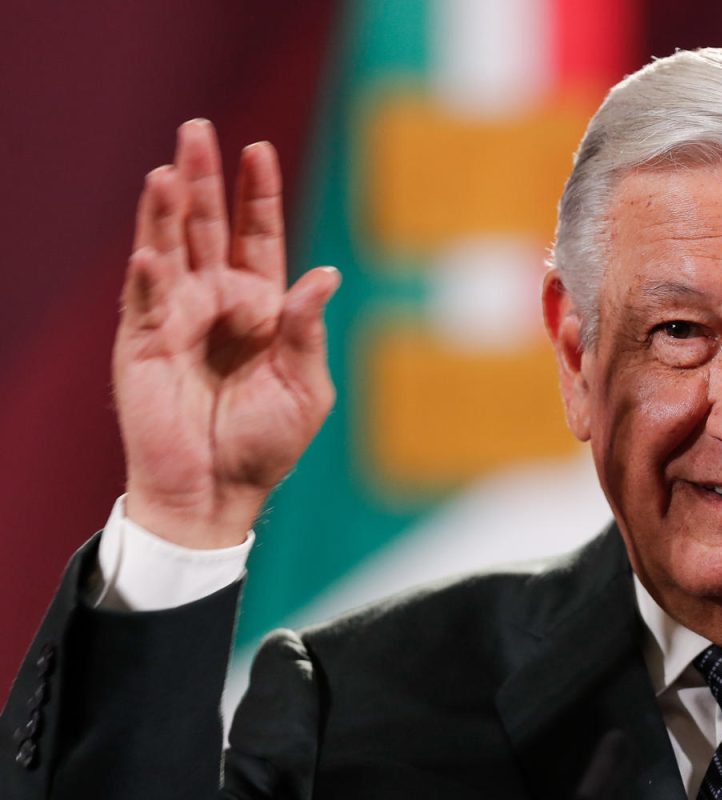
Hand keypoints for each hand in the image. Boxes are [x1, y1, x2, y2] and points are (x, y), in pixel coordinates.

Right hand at [115, 120, 339, 547]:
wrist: (218, 493)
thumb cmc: (264, 445)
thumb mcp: (305, 387)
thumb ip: (308, 330)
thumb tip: (324, 273)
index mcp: (260, 308)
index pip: (257, 236)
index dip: (257, 194)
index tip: (258, 149)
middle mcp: (215, 303)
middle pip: (207, 227)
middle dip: (203, 179)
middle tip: (197, 129)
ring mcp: (175, 319)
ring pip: (168, 249)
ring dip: (166, 210)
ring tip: (168, 169)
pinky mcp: (142, 345)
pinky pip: (144, 302)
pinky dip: (148, 276)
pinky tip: (152, 250)